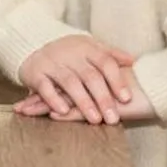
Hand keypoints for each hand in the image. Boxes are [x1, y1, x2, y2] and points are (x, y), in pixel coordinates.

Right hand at [17, 35, 136, 124]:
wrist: (33, 48)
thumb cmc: (70, 54)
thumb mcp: (89, 48)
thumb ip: (110, 54)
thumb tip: (133, 60)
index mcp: (86, 47)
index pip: (105, 62)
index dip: (116, 80)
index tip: (126, 99)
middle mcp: (69, 53)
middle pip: (89, 75)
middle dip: (102, 98)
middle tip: (113, 117)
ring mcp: (51, 62)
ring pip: (69, 82)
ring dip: (83, 102)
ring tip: (95, 119)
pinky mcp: (35, 73)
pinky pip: (45, 87)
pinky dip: (54, 99)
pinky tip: (64, 112)